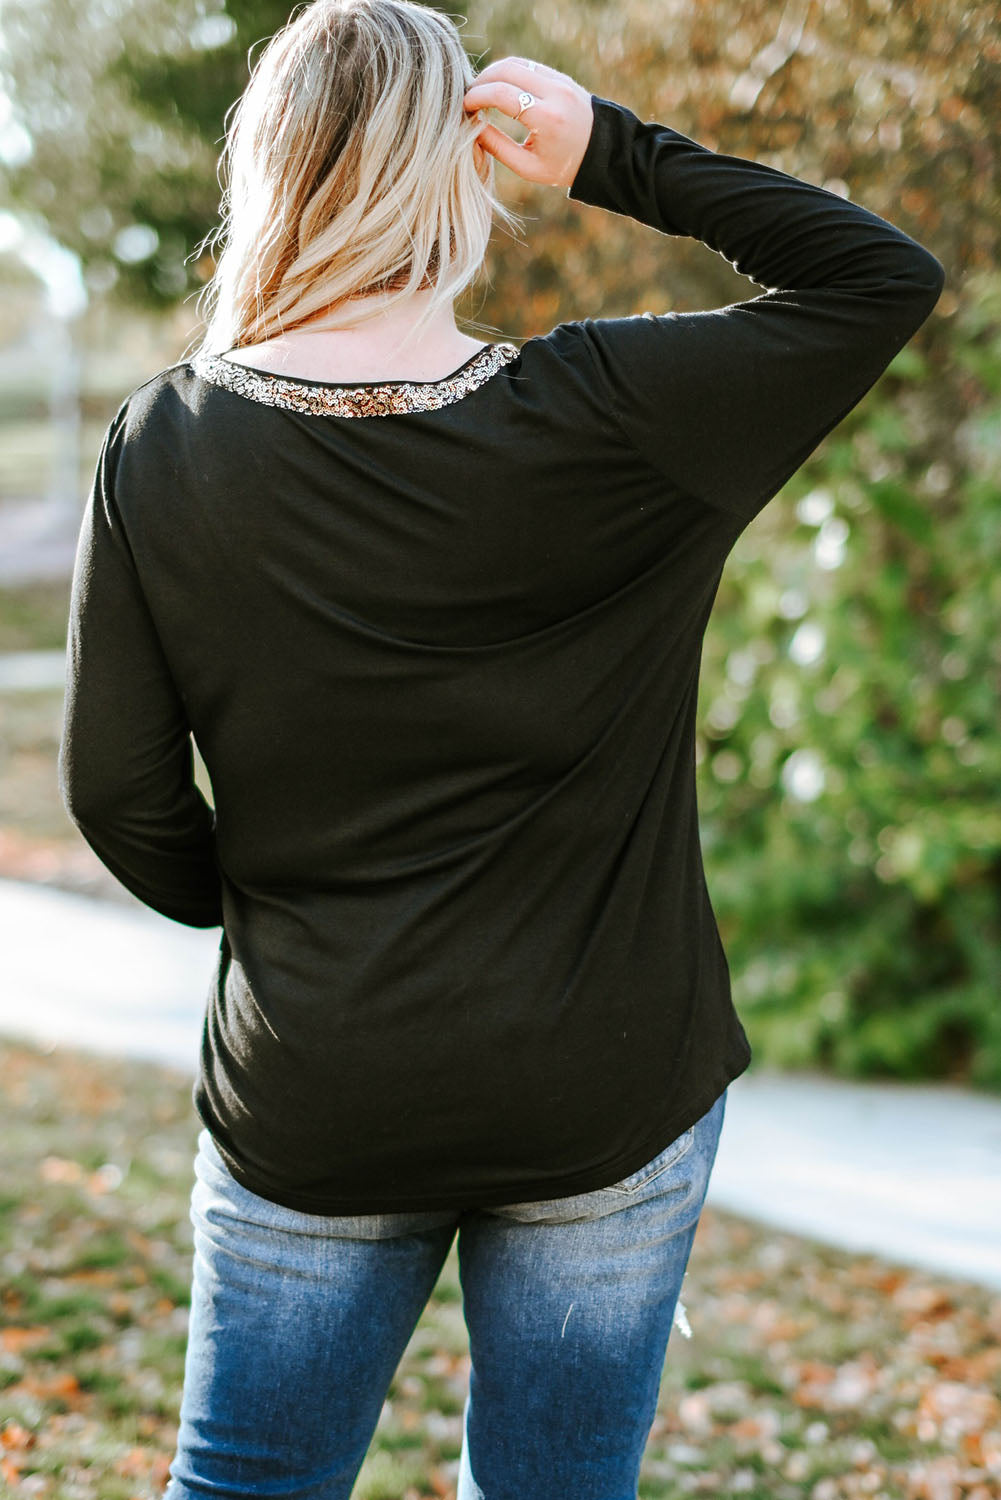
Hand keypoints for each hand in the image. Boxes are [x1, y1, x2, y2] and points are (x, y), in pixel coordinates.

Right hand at [463, 57, 593, 189]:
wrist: (601, 151)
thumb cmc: (562, 166)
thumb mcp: (528, 167)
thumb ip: (497, 148)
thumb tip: (472, 127)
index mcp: (546, 118)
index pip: (502, 94)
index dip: (477, 97)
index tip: (465, 107)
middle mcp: (554, 93)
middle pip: (506, 70)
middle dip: (481, 81)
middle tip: (468, 97)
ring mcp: (559, 80)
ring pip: (516, 63)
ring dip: (492, 73)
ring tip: (480, 92)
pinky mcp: (560, 76)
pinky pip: (527, 66)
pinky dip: (508, 73)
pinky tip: (498, 88)